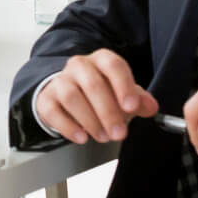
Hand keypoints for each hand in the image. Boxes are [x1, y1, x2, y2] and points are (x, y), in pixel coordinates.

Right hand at [33, 48, 157, 143]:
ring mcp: (60, 81)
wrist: (67, 93)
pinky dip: (68, 126)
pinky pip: (53, 111)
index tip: (132, 107)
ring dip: (90, 120)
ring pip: (71, 96)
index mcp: (101, 60)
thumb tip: (151, 107)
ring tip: (102, 136)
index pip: (113, 65)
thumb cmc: (100, 92)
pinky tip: (81, 137)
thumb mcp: (123, 94)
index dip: (124, 86)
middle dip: (108, 112)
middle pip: (92, 84)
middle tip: (119, 133)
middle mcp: (79, 66)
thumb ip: (139, 100)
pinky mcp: (46, 98)